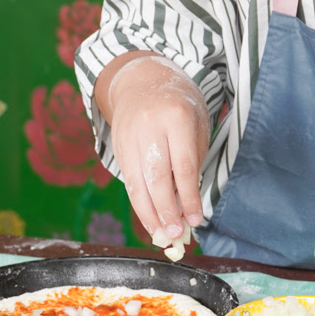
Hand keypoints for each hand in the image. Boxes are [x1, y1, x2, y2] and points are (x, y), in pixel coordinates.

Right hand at [105, 54, 210, 244]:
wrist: (142, 80)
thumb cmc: (179, 105)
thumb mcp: (197, 123)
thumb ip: (193, 159)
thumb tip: (188, 203)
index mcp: (177, 117)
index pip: (183, 166)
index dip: (190, 197)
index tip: (197, 220)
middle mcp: (150, 127)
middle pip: (157, 177)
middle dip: (166, 211)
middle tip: (176, 234)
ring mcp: (129, 137)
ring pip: (137, 183)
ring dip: (149, 214)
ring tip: (162, 235)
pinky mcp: (117, 147)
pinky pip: (129, 180)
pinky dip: (140, 203)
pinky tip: (150, 219)